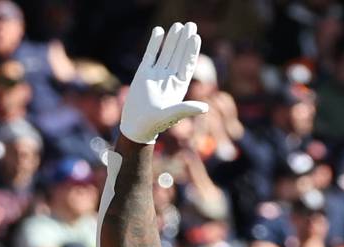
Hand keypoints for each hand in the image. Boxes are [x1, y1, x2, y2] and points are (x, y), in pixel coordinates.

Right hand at [120, 22, 207, 144]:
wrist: (137, 124)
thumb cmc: (156, 123)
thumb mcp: (173, 114)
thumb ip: (187, 108)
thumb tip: (206, 108)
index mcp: (179, 86)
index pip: (187, 65)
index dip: (192, 51)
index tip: (196, 37)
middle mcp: (169, 78)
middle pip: (179, 55)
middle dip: (184, 40)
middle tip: (190, 25)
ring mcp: (157, 74)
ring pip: (166, 52)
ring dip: (172, 39)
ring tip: (178, 25)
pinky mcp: (144, 72)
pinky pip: (151, 54)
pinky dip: (154, 43)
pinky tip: (159, 31)